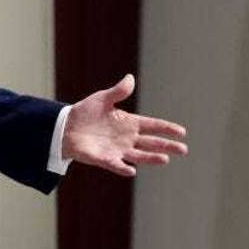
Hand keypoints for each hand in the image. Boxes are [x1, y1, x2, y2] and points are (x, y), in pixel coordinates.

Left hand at [63, 74, 187, 176]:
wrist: (65, 126)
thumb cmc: (85, 112)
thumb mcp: (102, 99)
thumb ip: (118, 92)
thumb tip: (130, 78)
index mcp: (128, 122)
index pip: (152, 126)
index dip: (167, 128)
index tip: (182, 132)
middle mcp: (126, 138)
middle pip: (152, 143)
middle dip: (167, 146)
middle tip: (183, 149)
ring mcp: (117, 149)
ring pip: (139, 155)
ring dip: (151, 158)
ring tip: (165, 159)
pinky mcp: (104, 158)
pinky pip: (116, 165)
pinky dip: (123, 167)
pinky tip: (131, 170)